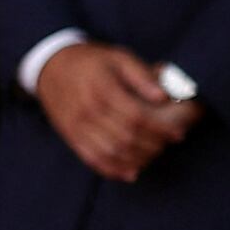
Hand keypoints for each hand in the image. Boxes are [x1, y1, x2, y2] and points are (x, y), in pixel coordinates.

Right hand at [36, 41, 197, 183]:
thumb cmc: (92, 62)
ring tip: (154, 154)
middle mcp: (87, 110)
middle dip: (153, 145)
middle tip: (168, 143)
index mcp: (102, 89)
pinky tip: (131, 172)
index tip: (178, 134)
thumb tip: (164, 97)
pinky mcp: (71, 136)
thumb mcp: (119, 57)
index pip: (136, 117)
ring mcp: (77, 126)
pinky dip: (113, 170)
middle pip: (126, 137)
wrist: (51, 67)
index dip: (161, 129)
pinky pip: (93, 159)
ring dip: (137, 159)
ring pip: (111, 152)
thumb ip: (143, 75)